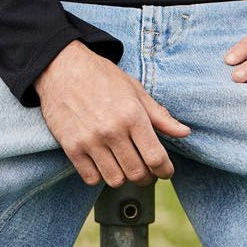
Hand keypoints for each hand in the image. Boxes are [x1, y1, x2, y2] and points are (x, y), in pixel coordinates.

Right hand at [35, 41, 190, 186]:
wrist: (61, 67)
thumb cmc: (101, 76)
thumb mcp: (134, 89)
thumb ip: (160, 115)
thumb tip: (184, 132)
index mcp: (132, 115)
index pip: (156, 158)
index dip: (165, 171)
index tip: (165, 171)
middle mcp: (112, 131)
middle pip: (137, 173)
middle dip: (147, 177)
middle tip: (146, 170)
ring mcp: (90, 141)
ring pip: (115, 180)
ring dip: (123, 177)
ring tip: (124, 166)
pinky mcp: (71, 147)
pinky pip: (91, 178)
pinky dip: (99, 176)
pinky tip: (103, 163)